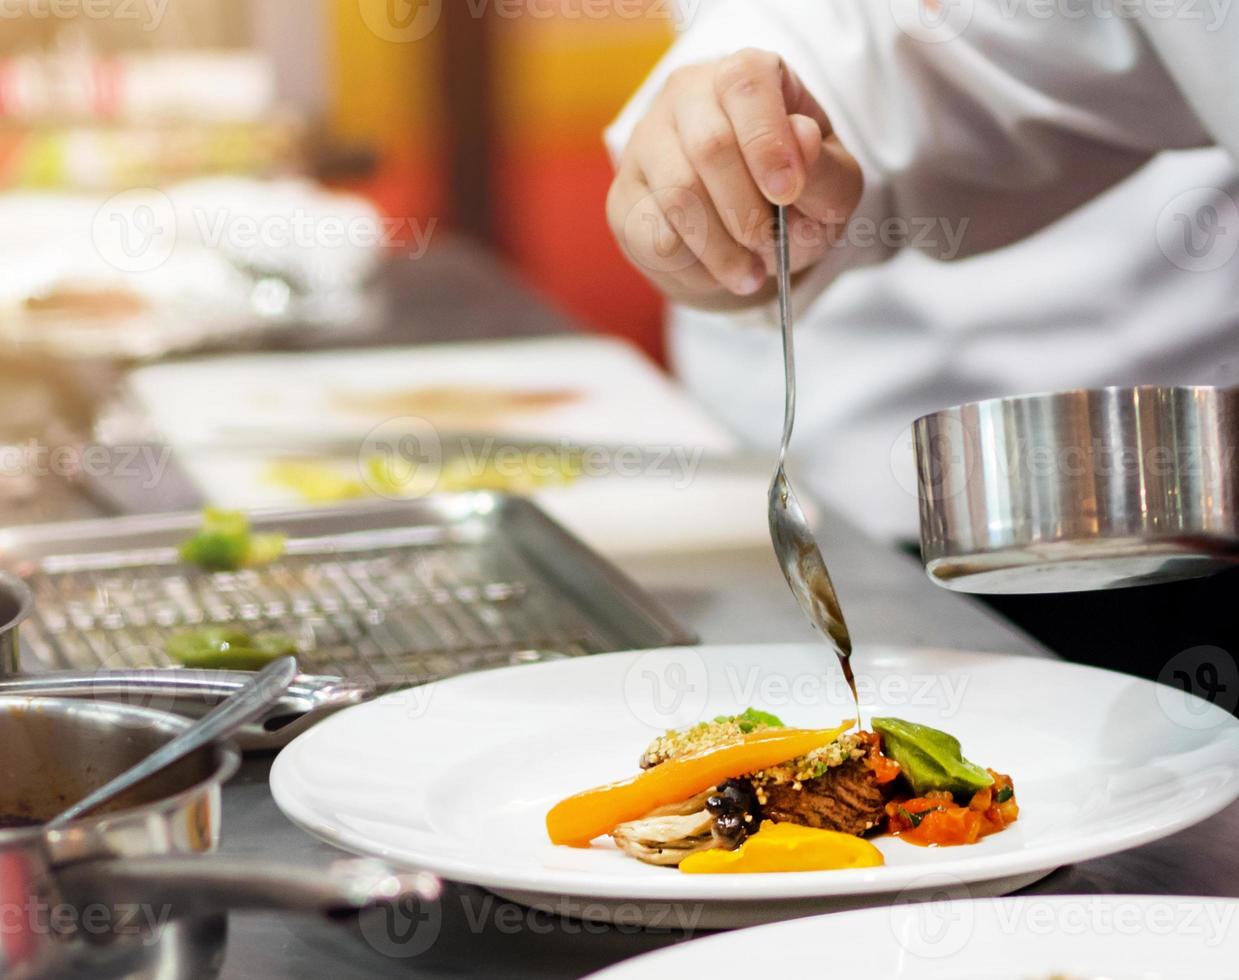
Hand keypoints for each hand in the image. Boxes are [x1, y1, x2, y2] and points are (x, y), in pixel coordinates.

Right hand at [607, 48, 862, 309]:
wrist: (745, 234)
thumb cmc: (791, 193)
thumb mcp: (830, 184)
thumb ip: (825, 168)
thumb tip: (802, 141)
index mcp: (745, 76)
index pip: (745, 83)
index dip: (766, 140)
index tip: (786, 193)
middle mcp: (687, 96)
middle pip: (709, 147)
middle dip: (748, 212)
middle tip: (771, 248)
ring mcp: (646, 143)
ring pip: (677, 195)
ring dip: (722, 249)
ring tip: (751, 273)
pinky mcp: (624, 195)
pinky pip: (653, 235)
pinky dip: (694, 266)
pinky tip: (716, 270)